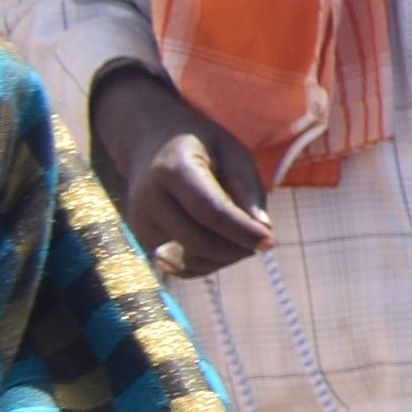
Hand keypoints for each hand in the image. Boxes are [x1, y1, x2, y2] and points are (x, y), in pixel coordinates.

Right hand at [87, 63, 273, 276]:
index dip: (241, 230)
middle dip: (236, 248)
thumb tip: (263, 230)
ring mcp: (141, 223)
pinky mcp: (143, 240)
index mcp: (172, 169)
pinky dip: (208, 264)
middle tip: (263, 241)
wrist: (152, 144)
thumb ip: (247, 188)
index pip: (209, 211)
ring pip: (188, 260)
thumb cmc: (203, 146)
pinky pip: (179, 267)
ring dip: (225, 258)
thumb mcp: (232, 152)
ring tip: (243, 238)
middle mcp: (148, 200)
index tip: (270, 242)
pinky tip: (224, 246)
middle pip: (197, 240)